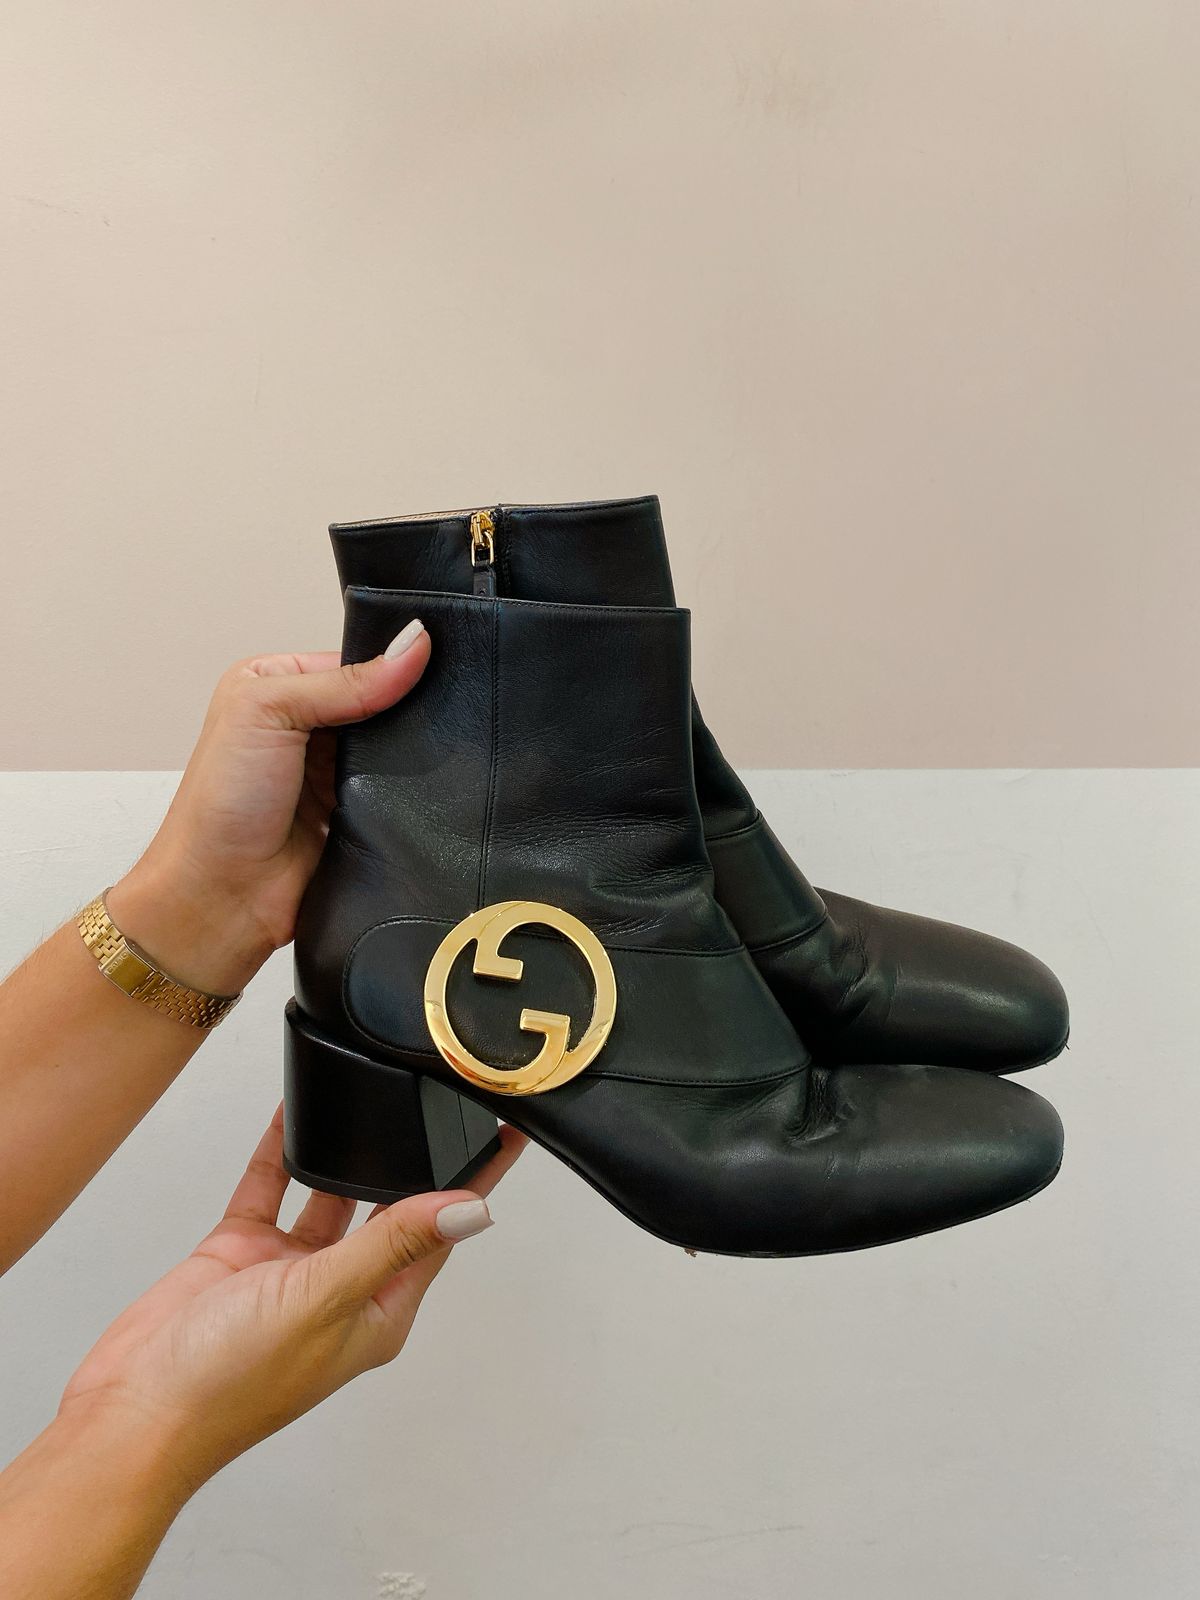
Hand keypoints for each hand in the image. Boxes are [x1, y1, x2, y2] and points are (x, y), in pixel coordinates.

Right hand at [58, 1108, 524, 1491]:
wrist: (131, 1412)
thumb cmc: (228, 1388)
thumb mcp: (325, 1300)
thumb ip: (392, 1244)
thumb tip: (467, 1211)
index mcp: (377, 1314)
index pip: (441, 1235)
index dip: (473, 1183)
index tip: (504, 1135)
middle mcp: (340, 1290)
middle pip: (392, 1209)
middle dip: (416, 1162)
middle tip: (442, 1101)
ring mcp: (289, 1272)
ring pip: (330, 1194)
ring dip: (347, 1152)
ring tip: (374, 1095)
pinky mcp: (241, 1255)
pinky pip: (271, 1190)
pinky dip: (283, 1152)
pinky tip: (295, 1114)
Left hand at [107, 618, 429, 994]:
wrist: (223, 897)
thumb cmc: (221, 804)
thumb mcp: (267, 712)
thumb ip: (342, 682)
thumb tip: (412, 646)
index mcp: (275, 685)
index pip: (351, 659)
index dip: (388, 661)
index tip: (429, 660)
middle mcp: (305, 726)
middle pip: (379, 701)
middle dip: (404, 707)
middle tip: (434, 708)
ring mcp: (334, 772)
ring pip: (396, 747)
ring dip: (411, 752)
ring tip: (433, 749)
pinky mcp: (360, 814)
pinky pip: (403, 792)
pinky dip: (415, 790)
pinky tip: (429, 786)